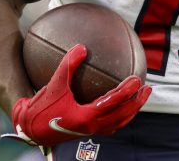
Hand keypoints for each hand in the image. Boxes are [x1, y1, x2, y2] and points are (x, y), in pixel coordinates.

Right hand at [7, 44, 150, 146]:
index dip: (127, 91)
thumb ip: (68, 65)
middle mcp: (92, 127)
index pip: (114, 103)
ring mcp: (91, 131)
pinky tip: (118, 105)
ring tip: (139, 98)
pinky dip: (119, 115)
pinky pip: (110, 124)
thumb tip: (82, 46)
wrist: (31, 128)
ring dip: (131, 111)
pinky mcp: (87, 131)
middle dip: (137, 103)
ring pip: (119, 123)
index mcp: (86, 117)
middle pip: (123, 116)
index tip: (137, 79)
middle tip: (147, 88)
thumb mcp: (54, 84)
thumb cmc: (42, 107)